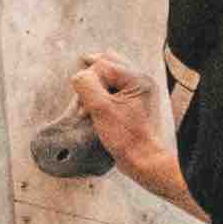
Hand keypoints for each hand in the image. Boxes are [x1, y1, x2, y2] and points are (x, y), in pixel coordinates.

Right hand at [71, 52, 173, 182]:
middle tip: (80, 92)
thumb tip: (78, 76)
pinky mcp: (137, 102)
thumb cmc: (126, 137)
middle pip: (109, 63)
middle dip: (92, 77)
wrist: (145, 160)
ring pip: (112, 75)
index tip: (82, 105)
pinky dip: (104, 93)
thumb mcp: (101, 110)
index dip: (88, 81)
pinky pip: (117, 87)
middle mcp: (143, 80)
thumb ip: (87, 86)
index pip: (103, 65)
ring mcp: (141, 91)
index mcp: (138, 79)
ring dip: (97, 85)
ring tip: (87, 104)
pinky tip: (96, 106)